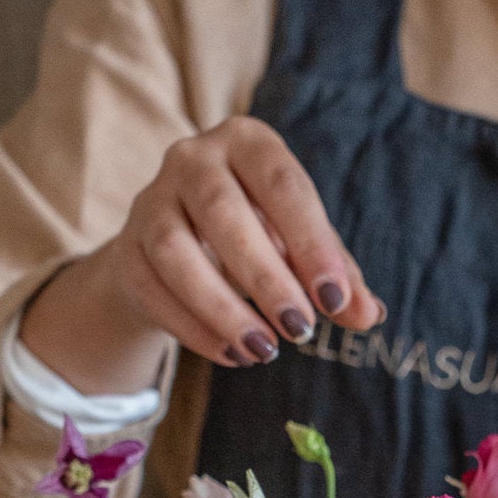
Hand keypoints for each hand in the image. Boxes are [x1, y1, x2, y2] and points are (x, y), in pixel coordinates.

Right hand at [21, 117, 383, 389]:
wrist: (181, 251)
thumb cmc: (259, 237)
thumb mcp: (303, 250)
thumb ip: (337, 278)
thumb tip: (369, 315)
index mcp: (248, 143)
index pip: (282, 185)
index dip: (311, 244)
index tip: (335, 300)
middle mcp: (192, 158)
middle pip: (223, 212)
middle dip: (266, 278)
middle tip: (301, 330)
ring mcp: (151, 201)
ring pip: (177, 251)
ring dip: (222, 308)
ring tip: (265, 351)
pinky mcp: (127, 250)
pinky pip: (153, 288)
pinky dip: (194, 328)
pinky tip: (233, 355)